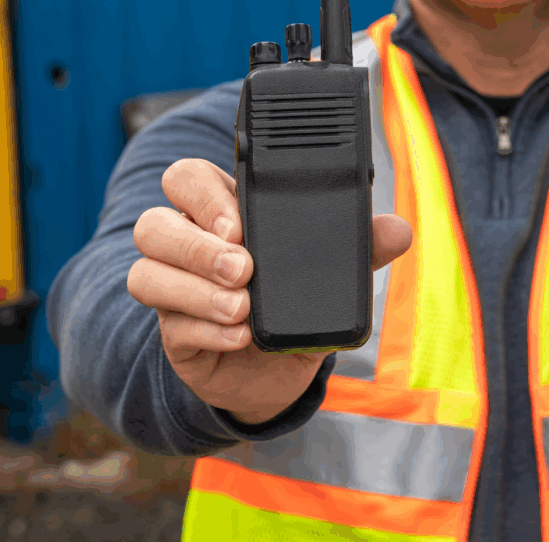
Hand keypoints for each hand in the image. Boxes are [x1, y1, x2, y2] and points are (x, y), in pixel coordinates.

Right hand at [127, 159, 411, 424]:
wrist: (277, 372)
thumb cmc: (295, 304)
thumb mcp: (330, 272)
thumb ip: (361, 247)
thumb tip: (398, 230)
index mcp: (222, 213)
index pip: (188, 180)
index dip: (204, 196)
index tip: (239, 225)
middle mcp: (188, 245)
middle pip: (153, 224)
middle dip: (195, 245)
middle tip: (243, 268)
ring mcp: (176, 290)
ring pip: (146, 273)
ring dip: (195, 290)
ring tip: (241, 307)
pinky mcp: (174, 333)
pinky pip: (170, 325)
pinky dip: (207, 331)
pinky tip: (240, 337)